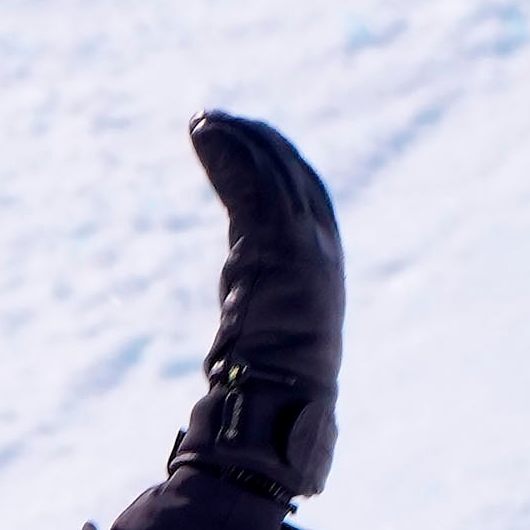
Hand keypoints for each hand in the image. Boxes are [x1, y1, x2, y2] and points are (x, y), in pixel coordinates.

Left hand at [167, 112, 340, 502]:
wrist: (282, 408)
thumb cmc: (273, 395)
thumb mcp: (269, 351)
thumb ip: (261, 331)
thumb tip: (232, 366)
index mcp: (325, 268)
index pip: (309, 200)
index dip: (281, 168)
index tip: (249, 146)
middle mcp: (321, 248)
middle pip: (293, 176)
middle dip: (258, 143)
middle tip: (219, 122)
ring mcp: (302, 244)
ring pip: (271, 172)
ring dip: (237, 140)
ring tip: (205, 121)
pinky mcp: (275, 245)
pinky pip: (249, 183)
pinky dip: (227, 153)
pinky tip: (204, 132)